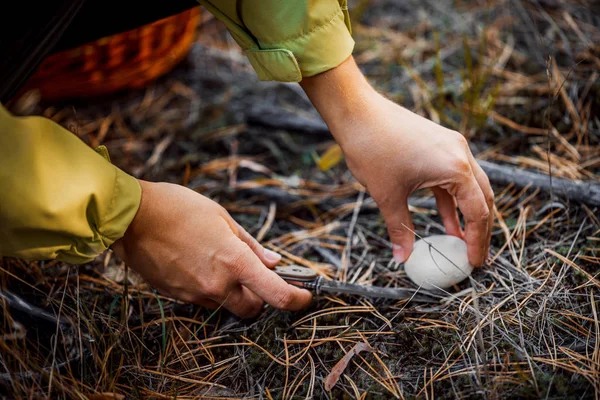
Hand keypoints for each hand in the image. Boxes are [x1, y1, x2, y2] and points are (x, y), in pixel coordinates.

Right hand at [111, 181, 311, 317]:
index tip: (305, 296)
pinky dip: (210, 289)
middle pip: (253, 309)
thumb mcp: (223, 217)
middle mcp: (217, 284)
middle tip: (257, 277)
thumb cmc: (179, 208)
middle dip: (261, 298)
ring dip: (233, 292)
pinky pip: (203, 299)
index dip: (297, 299)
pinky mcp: (177, 296)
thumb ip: (251, 245)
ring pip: (226, 305)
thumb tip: (274, 262)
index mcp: (234, 261)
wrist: (131, 217)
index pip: (277, 294)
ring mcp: (195, 293)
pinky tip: (198, 265)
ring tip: (220, 263)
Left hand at [301, 57, 493, 265]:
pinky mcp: (439, 143)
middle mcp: (460, 154)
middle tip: (475, 256)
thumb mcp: (387, 195)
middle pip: (482, 198)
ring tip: (461, 242)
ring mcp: (451, 146)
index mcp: (455, 168)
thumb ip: (400, 228)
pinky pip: (452, 177)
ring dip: (466, 214)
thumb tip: (402, 258)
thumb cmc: (372, 150)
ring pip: (469, 186)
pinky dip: (450, 199)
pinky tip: (445, 221)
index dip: (477, 241)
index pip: (478, 212)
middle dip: (480, 229)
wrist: (358, 113)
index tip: (473, 263)